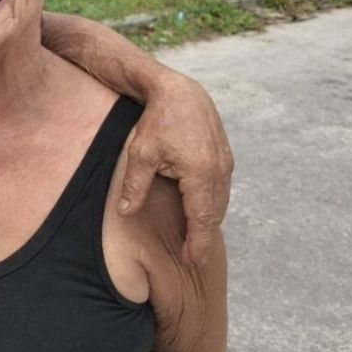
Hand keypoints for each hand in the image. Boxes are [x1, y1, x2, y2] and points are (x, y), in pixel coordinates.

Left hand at [120, 73, 232, 264]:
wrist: (179, 91)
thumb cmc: (158, 120)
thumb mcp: (141, 153)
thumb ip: (135, 186)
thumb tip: (126, 213)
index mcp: (200, 173)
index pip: (201, 218)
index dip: (197, 242)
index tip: (192, 260)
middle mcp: (219, 170)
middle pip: (214, 213)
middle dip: (203, 235)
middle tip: (192, 256)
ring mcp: (225, 162)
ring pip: (220, 201)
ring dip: (209, 220)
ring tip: (196, 238)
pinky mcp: (224, 156)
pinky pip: (221, 188)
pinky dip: (212, 203)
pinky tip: (202, 211)